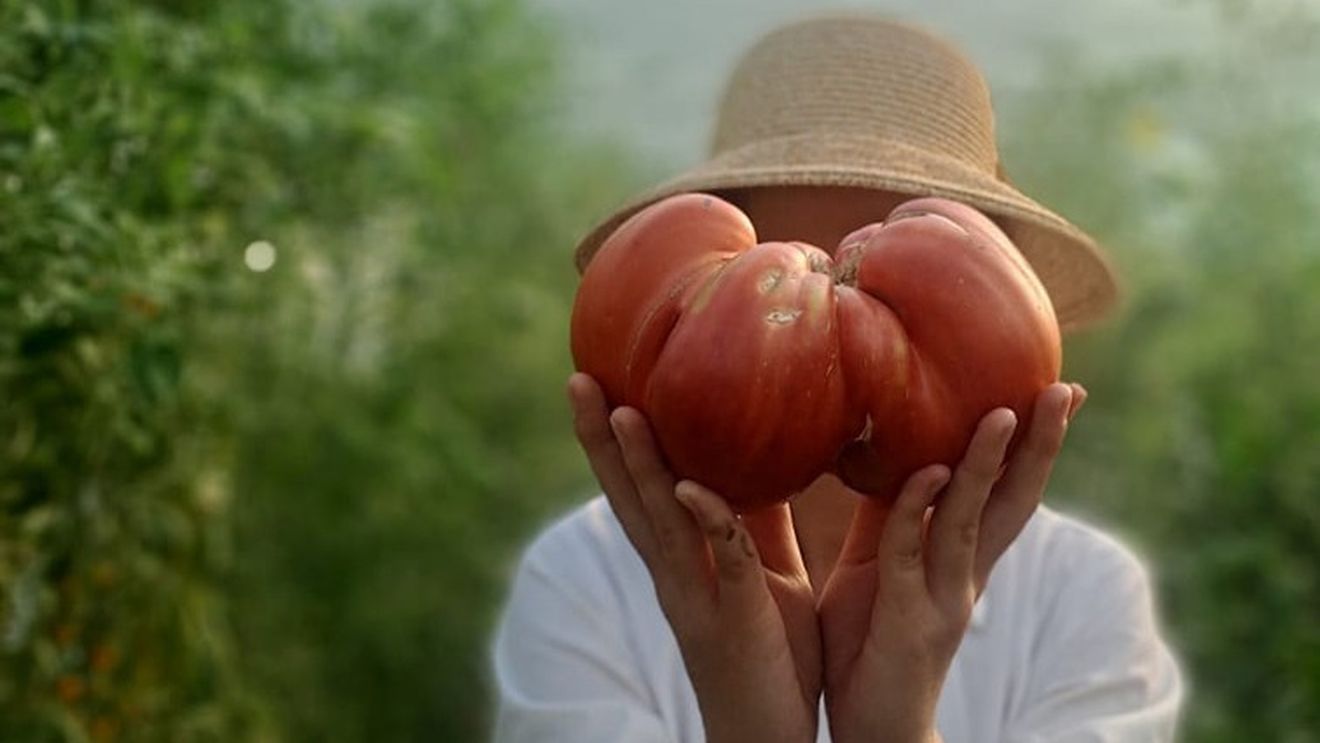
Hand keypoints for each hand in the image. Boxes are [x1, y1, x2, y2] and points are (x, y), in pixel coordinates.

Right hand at [568, 373, 820, 742]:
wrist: (773, 736)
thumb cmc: (772, 652)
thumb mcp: (765, 572)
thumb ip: (753, 522)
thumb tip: (765, 456)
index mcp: (681, 559)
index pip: (639, 487)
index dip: (614, 438)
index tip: (598, 379)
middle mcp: (675, 575)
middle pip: (629, 497)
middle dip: (602, 440)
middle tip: (579, 379)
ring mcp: (699, 599)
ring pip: (662, 523)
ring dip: (641, 468)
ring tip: (623, 411)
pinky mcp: (735, 623)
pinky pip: (723, 566)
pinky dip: (708, 524)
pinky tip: (693, 489)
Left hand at [818, 383, 1084, 742]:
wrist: (868, 726)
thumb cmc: (868, 640)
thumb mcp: (876, 561)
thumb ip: (891, 513)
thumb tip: (896, 450)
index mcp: (960, 558)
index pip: (1007, 491)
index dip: (1034, 444)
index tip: (1060, 390)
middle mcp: (965, 575)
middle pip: (1014, 501)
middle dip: (1040, 445)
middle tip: (1064, 388)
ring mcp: (944, 599)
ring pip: (970, 520)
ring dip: (989, 466)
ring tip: (1003, 412)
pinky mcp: (910, 622)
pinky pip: (910, 555)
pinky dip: (919, 511)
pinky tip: (931, 473)